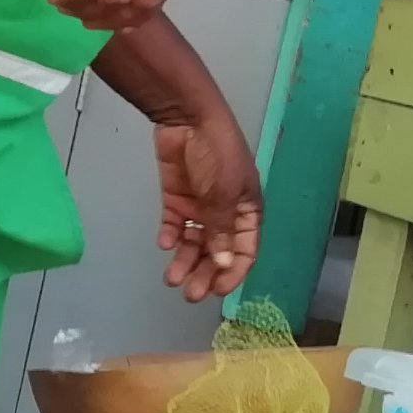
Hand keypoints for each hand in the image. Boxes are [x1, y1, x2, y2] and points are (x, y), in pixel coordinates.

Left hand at [154, 110, 261, 304]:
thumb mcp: (224, 194)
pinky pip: (174, 223)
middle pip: (216, 251)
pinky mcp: (176, 197)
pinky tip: (165, 244)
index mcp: (247, 210)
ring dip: (185, 260)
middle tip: (190, 294)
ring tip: (171, 278)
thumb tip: (222, 265)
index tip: (217, 291)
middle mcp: (225, 212)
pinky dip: (170, 236)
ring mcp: (199, 205)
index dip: (232, 272)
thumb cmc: (218, 153)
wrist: (188, 118)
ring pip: (194, 241)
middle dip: (204, 273)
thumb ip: (222, 230)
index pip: (244, 250)